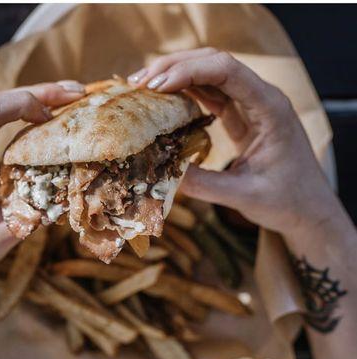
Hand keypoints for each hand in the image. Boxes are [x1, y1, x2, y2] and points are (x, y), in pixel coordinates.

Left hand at [0, 81, 84, 294]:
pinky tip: (45, 112)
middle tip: (77, 91)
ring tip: (68, 96)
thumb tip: (75, 181)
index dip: (25, 104)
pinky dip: (20, 113)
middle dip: (37, 93)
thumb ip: (38, 205)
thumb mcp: (6, 231)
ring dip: (31, 98)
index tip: (55, 116)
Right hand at [128, 48, 339, 239]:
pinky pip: (209, 94)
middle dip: (175, 66)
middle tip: (139, 82)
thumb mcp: (243, 196)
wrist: (307, 209)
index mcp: (270, 109)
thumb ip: (203, 185)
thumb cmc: (286, 201)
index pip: (226, 71)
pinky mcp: (240, 115)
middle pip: (215, 62)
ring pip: (209, 74)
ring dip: (175, 76)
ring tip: (142, 86)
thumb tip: (160, 172)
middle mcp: (260, 98)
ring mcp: (250, 104)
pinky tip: (162, 99)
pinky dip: (184, 92)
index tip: (155, 87)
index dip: (188, 72)